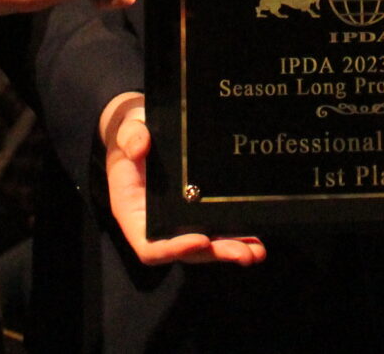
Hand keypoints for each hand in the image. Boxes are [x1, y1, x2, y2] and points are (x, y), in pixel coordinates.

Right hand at [101, 95, 265, 265]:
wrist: (144, 129)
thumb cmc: (132, 134)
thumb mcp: (128, 130)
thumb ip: (130, 137)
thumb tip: (140, 147)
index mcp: (133, 213)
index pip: (150, 246)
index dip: (174, 249)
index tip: (200, 240)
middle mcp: (156, 225)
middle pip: (186, 251)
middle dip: (215, 253)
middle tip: (243, 253)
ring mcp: (179, 221)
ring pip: (205, 246)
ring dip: (230, 250)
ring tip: (256, 252)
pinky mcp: (198, 212)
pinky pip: (216, 230)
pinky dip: (236, 236)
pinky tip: (256, 240)